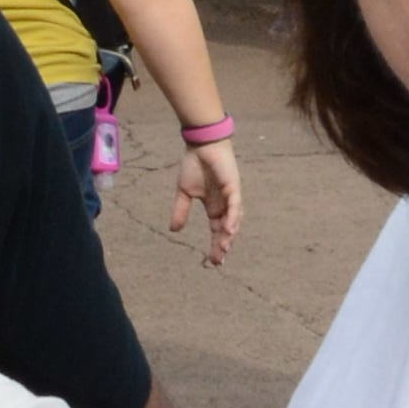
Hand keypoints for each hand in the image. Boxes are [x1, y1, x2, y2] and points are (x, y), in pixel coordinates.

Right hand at [169, 129, 241, 255]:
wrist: (200, 145)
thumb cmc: (194, 165)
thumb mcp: (184, 192)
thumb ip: (181, 210)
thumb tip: (173, 230)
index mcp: (214, 207)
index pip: (217, 231)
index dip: (215, 245)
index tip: (212, 262)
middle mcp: (224, 204)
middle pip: (226, 230)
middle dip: (223, 245)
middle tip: (218, 260)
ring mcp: (230, 196)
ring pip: (233, 220)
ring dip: (229, 234)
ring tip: (223, 248)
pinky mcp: (233, 187)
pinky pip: (235, 205)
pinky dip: (232, 217)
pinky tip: (229, 229)